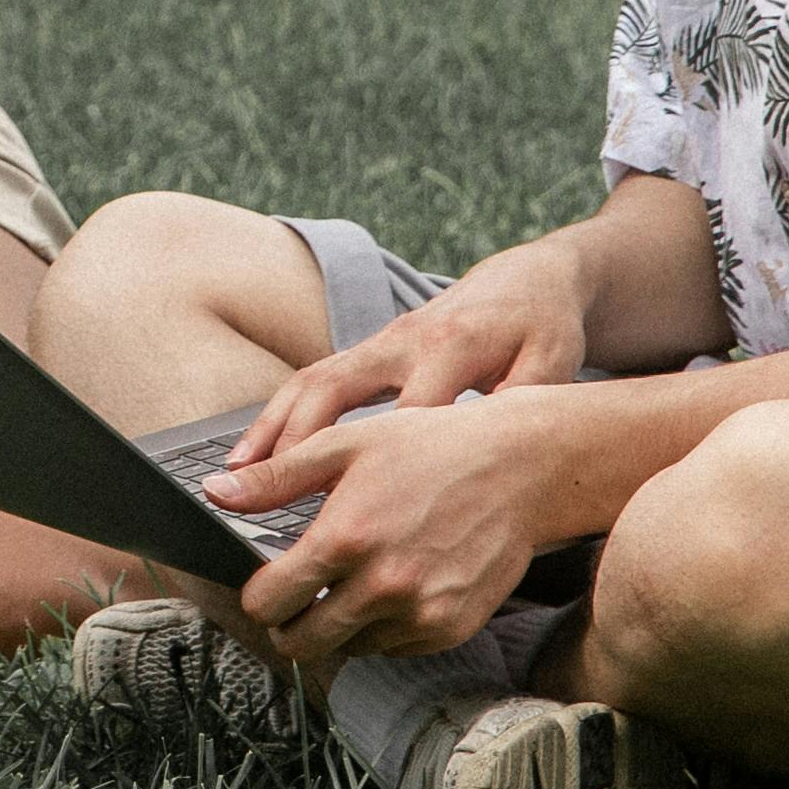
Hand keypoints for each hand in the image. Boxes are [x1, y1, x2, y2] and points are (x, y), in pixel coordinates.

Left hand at [218, 388, 597, 669]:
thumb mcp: (345, 445)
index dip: (258, 599)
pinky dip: (384, 630)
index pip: (269, 604)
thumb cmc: (431, 448)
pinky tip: (393, 589)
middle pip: (303, 643)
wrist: (521, 469)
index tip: (264, 589)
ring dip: (340, 627)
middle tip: (297, 601)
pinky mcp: (451, 628)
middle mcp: (382, 585)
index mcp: (346, 539)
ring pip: (350, 649)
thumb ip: (276, 477)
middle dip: (290, 626)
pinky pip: (395, 649)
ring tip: (352, 585)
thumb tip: (215, 492)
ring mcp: (420, 613)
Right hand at [232, 237, 597, 476]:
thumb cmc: (541, 329)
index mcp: (453, 345)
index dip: (385, 457)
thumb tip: (492, 448)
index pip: (411, 406)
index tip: (361, 507)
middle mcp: (403, 340)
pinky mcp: (367, 350)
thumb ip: (524, 400)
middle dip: (298, 436)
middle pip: (336, 386)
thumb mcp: (552, 361)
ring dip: (271, 426)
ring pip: (311, 380)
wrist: (524, 282)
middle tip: (264, 486)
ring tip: (237, 474)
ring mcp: (378, 343)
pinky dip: (277, 416)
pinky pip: (311, 380)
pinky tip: (254, 457)